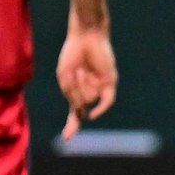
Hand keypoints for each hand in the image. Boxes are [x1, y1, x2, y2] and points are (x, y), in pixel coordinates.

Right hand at [56, 18, 117, 139]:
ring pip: (88, 99)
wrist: (86, 37)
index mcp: (77, 92)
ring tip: (83, 69)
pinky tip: (91, 115)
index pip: (75, 114)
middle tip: (75, 72)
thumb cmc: (72, 55)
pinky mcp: (110, 83)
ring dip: (82, 85)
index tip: (66, 138)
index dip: (71, 126)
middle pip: (79, 103)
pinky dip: (100, 109)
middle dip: (74, 90)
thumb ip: (71, 94)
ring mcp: (100, 88)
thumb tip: (84, 107)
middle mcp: (90, 92)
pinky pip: (106, 101)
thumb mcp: (64, 77)